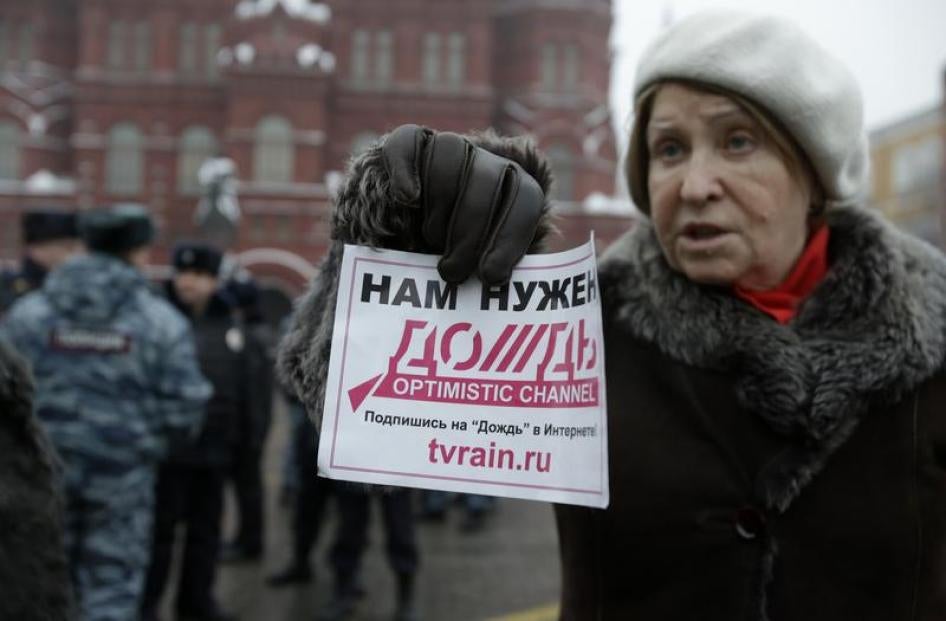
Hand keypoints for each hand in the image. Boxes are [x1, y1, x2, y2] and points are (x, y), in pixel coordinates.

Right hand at [381, 124, 545, 285]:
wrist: (406, 237)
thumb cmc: (451, 259)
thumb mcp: (478, 265)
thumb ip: (493, 266)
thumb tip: (495, 280)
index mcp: (512, 184)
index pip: (526, 197)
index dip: (510, 238)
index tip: (490, 276)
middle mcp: (484, 160)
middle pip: (487, 179)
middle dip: (470, 233)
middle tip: (453, 273)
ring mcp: (447, 147)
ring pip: (450, 158)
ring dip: (441, 209)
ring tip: (430, 242)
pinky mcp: (408, 145)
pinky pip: (408, 143)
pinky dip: (407, 170)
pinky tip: (408, 198)